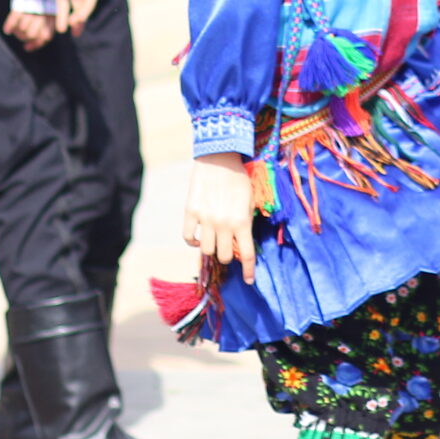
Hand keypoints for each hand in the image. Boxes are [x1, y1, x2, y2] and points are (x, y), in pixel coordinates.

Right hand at [1, 9, 53, 50]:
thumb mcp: (48, 13)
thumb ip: (40, 32)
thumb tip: (26, 48)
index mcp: (52, 15)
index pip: (45, 36)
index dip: (36, 43)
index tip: (26, 46)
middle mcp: (43, 12)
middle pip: (32, 35)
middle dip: (26, 37)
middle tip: (22, 33)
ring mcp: (32, 8)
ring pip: (23, 29)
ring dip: (18, 31)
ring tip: (17, 28)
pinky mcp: (21, 3)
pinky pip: (14, 18)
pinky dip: (9, 26)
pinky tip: (7, 30)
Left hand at [32, 0, 100, 33]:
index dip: (86, 10)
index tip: (78, 18)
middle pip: (83, 6)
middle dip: (79, 18)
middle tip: (72, 26)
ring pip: (74, 9)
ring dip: (72, 21)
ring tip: (66, 32)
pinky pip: (61, 7)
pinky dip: (61, 17)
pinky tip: (59, 28)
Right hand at [182, 152, 257, 280]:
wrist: (219, 157)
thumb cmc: (239, 178)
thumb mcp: (251, 200)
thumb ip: (247, 222)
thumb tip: (243, 242)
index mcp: (242, 222)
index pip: (247, 255)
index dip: (249, 271)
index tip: (250, 280)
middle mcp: (223, 224)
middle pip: (225, 256)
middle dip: (229, 256)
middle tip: (229, 247)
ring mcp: (205, 219)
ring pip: (206, 250)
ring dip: (212, 249)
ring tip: (214, 240)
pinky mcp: (190, 212)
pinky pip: (188, 237)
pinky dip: (193, 241)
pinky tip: (198, 236)